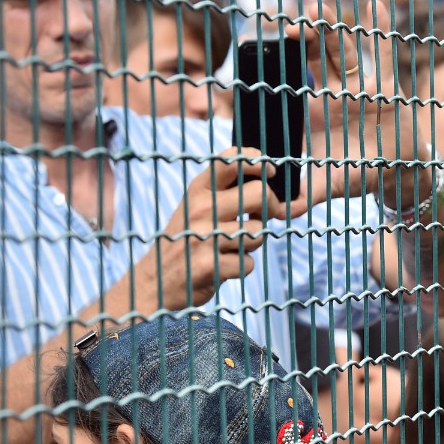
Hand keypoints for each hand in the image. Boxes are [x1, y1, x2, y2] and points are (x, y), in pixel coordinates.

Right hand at [138, 147, 285, 310]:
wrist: (154, 282)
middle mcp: (201, 209)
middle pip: (260, 195)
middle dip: (272, 207)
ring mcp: (205, 237)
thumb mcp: (197, 209)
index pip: (232, 161)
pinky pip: (248, 263)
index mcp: (198, 191)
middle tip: (265, 216)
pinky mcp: (210, 265)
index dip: (258, 162)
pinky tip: (222, 267)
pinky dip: (241, 268)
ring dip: (252, 243)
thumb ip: (231, 196)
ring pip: (258, 233)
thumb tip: (288, 198)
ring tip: (229, 247)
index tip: (270, 171)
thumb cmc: (186, 241)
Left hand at [285, 0, 421, 210]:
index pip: (291, 78)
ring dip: (332, 27)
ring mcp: (360, 86)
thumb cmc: (357, 174)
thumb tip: (273, 214)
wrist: (396, 176)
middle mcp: (333, 92)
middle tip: (292, 26)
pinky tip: (373, 4)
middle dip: (304, 37)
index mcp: (312, 111)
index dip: (278, 61)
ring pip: (344, 49)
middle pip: (316, 56)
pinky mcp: (387, 86)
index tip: (263, 44)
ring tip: (317, 9)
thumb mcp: (326, 186)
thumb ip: (300, 197)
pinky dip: (380, 29)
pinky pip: (384, 53)